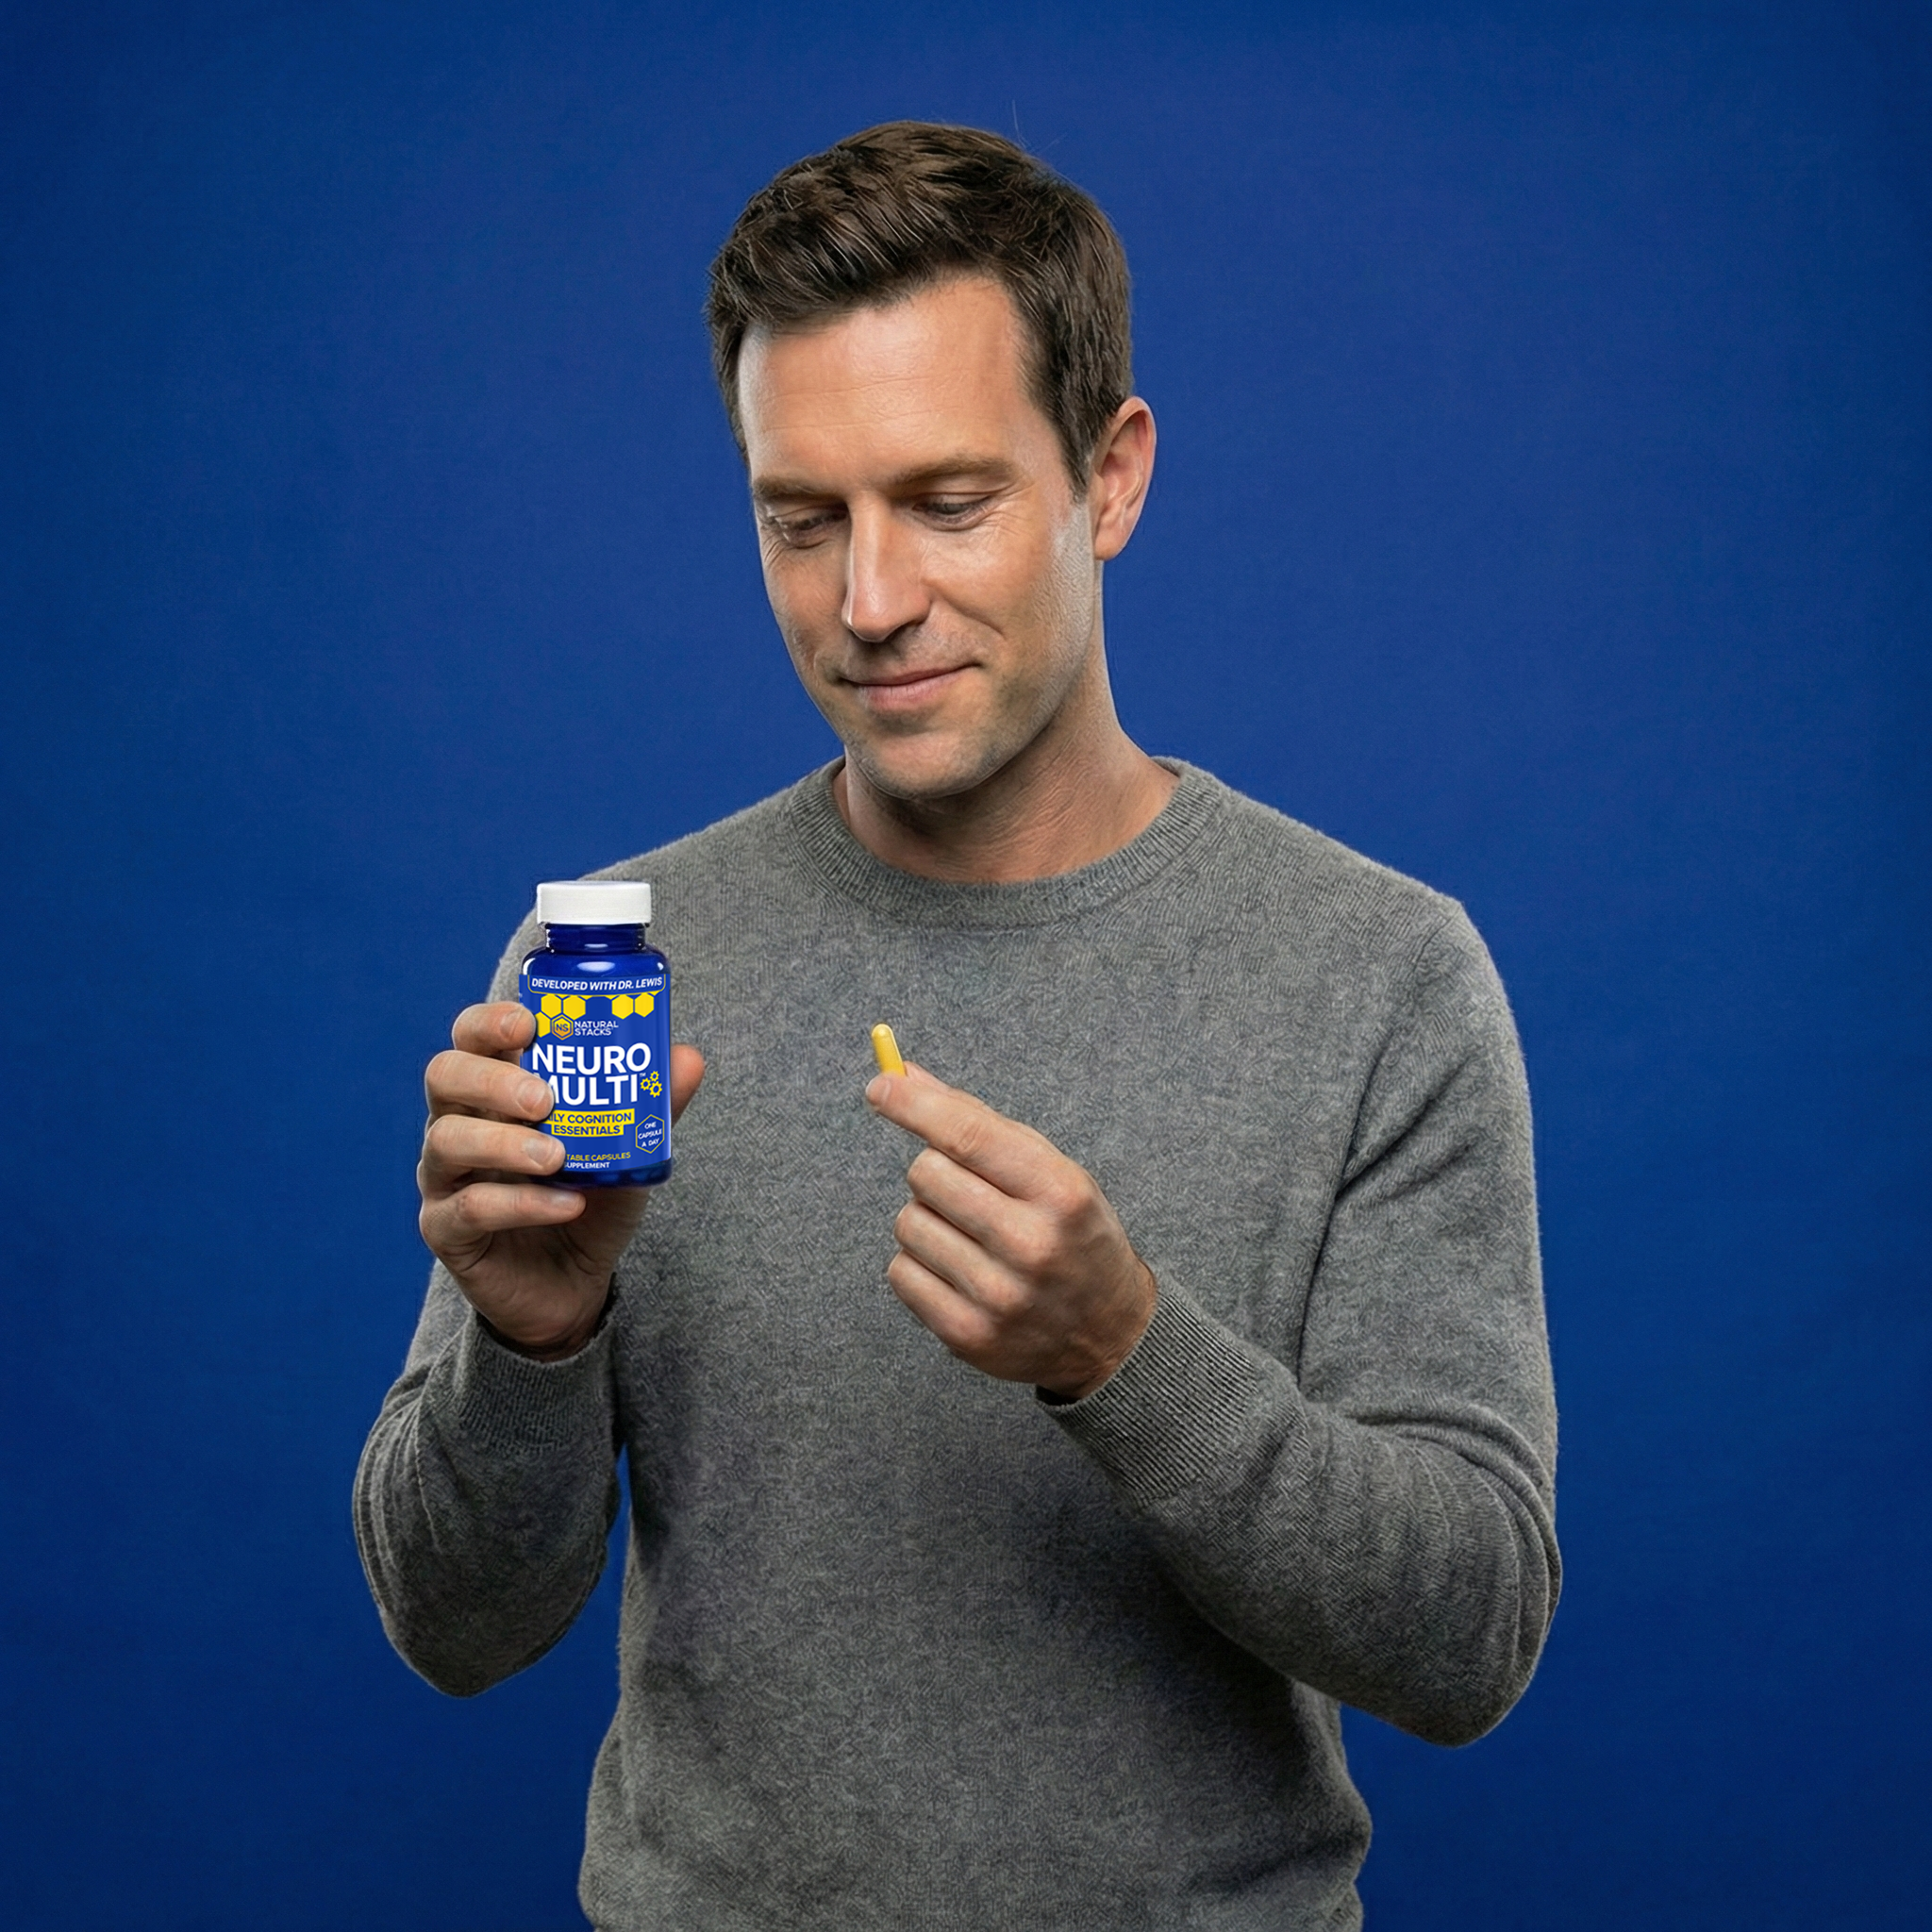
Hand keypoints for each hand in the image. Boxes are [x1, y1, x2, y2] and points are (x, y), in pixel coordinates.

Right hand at [418, 1002, 704, 1358]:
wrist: (574, 1283)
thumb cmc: (591, 1199)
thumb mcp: (628, 1150)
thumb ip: (652, 1105)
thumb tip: (687, 1058)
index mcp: (495, 1089)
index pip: (471, 1036)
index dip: (490, 1021)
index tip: (529, 1024)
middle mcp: (458, 1122)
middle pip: (445, 1075)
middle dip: (493, 1079)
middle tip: (545, 1098)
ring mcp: (444, 1176)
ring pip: (447, 1141)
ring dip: (504, 1143)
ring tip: (557, 1156)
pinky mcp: (445, 1229)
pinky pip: (469, 1208)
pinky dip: (522, 1204)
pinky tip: (567, 1204)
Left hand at [866, 1063, 1155, 1399]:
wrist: (1108, 1332)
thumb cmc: (1071, 1233)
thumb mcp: (1050, 1170)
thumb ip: (979, 1123)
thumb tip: (903, 1078)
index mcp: (1060, 1192)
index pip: (968, 1135)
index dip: (914, 1105)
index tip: (880, 1087)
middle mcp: (1032, 1245)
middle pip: (927, 1174)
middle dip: (935, 1171)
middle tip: (968, 1192)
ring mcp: (998, 1296)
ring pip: (907, 1223)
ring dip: (927, 1220)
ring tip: (970, 1237)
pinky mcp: (967, 1335)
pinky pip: (900, 1272)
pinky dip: (919, 1265)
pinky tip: (959, 1272)